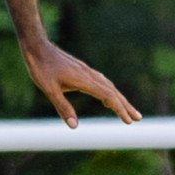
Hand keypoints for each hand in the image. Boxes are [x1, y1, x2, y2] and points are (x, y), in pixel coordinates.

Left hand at [23, 41, 142, 127]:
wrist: (37, 46)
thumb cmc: (41, 68)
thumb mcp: (49, 90)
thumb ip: (63, 107)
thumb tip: (74, 127)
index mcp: (84, 80)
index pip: (108, 96)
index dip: (119, 109)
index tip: (129, 120)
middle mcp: (89, 75)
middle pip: (113, 91)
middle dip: (125, 105)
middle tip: (138, 118)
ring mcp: (86, 71)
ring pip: (108, 86)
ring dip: (119, 98)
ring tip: (127, 110)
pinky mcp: (81, 70)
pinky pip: (101, 82)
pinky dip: (109, 91)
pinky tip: (107, 97)